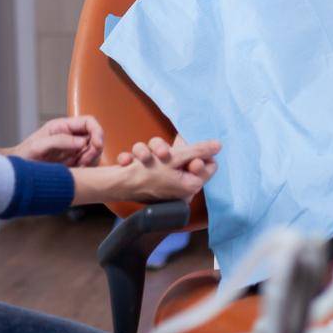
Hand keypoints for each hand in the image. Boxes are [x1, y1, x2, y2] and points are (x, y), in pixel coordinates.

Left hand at [11, 115, 104, 166]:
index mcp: (63, 126)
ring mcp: (74, 149)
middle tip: (84, 160)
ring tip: (77, 166)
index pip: (89, 122)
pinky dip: (88, 167)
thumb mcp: (39, 146)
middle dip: (94, 149)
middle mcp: (71, 136)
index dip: (97, 131)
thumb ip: (60, 140)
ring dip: (91, 159)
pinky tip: (77, 170)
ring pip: (95, 151)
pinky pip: (90, 162)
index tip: (97, 144)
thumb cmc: (24, 155)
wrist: (17, 172)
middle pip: (95, 137)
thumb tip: (82, 142)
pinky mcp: (74, 161)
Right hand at [75, 136, 221, 206]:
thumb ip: (198, 151)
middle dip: (169, 149)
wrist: (114, 186)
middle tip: (161, 154)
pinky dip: (139, 159)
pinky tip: (128, 162)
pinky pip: (150, 161)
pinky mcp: (150, 178)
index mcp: (191, 185)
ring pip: (165, 154)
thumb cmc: (145, 174)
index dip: (200, 154)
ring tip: (141, 157)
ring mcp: (165, 183)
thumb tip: (219, 145)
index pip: (209, 166)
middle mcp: (180, 186)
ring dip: (150, 151)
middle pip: (186, 157)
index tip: (186, 151)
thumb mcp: (174, 158)